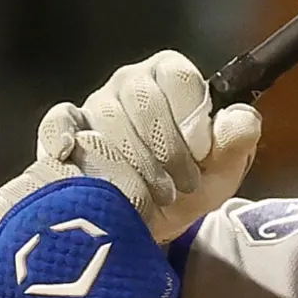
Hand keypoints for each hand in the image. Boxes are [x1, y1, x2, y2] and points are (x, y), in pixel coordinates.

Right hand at [0, 50, 263, 243]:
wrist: (150, 222)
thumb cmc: (188, 185)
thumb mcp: (224, 169)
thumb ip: (237, 142)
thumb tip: (238, 119)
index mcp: (171, 77)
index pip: (178, 75)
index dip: (192, 116)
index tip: (201, 153)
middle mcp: (131, 82)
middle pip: (142, 98)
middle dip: (166, 147)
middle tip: (182, 183)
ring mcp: (95, 104)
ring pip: (108, 118)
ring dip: (134, 163)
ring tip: (154, 194)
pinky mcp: (66, 130)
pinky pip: (59, 121)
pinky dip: (65, 137)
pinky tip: (74, 156)